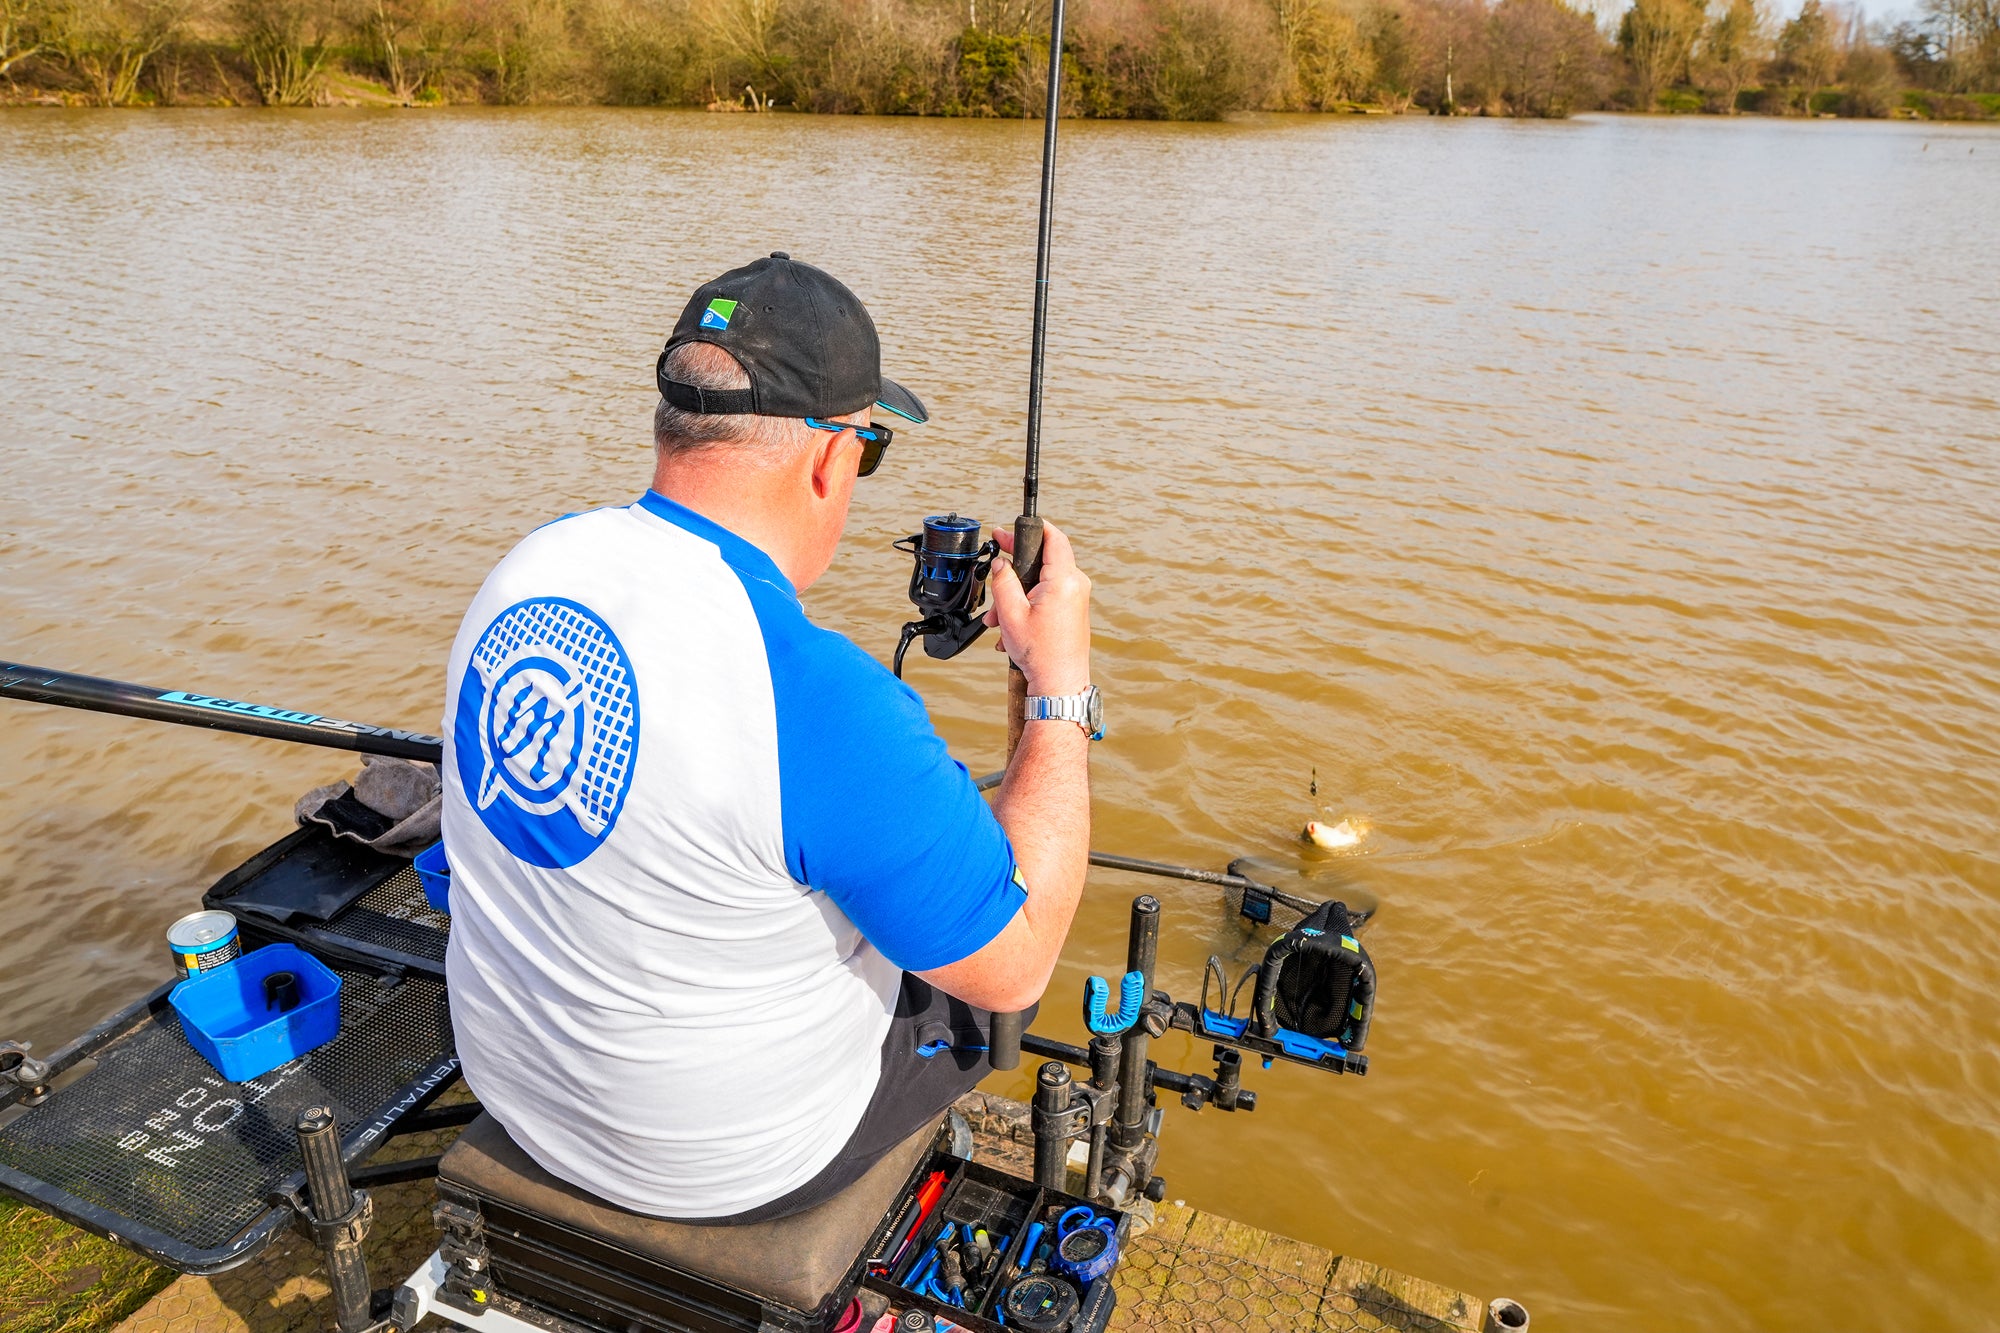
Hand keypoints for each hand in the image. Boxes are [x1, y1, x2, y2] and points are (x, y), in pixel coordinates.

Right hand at [984, 519, 1090, 696]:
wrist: (1059, 682)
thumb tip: (1001, 563)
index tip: (1009, 530)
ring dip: (1016, 593)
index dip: (1031, 529)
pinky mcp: (1073, 608)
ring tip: (998, 616)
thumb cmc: (1040, 653)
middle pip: (1044, 559)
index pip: (1053, 538)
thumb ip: (1004, 581)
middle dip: (1014, 568)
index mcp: (1064, 580)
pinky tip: (1011, 624)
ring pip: (1042, 580)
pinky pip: (1048, 594)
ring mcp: (1077, 597)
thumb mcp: (1011, 614)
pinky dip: (1028, 603)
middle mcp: (1076, 584)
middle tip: (995, 564)